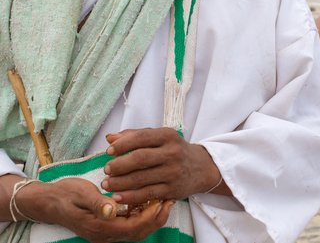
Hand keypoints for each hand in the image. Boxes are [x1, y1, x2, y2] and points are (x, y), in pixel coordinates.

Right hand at [18, 177, 172, 242]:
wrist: (49, 201)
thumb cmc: (65, 194)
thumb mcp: (81, 194)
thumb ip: (97, 203)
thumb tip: (112, 209)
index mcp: (100, 228)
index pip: (134, 228)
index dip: (151, 216)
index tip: (163, 200)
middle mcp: (105, 234)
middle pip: (139, 232)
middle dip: (157, 218)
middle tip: (170, 200)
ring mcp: (106, 231)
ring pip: (136, 229)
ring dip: (151, 216)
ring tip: (163, 198)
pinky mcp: (107, 225)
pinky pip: (129, 223)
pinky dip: (141, 214)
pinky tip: (148, 198)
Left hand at [102, 127, 224, 206]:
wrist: (201, 168)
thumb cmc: (174, 150)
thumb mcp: (160, 138)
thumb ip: (135, 136)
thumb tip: (109, 138)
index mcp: (168, 136)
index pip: (142, 137)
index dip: (123, 144)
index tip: (109, 151)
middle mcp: (172, 153)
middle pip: (140, 158)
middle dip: (119, 165)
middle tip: (107, 169)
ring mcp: (173, 172)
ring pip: (141, 178)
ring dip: (120, 182)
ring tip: (107, 184)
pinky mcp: (172, 190)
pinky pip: (146, 194)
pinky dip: (129, 196)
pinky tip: (117, 196)